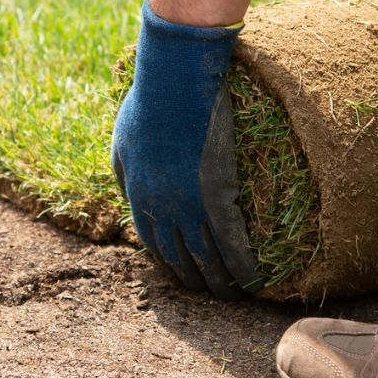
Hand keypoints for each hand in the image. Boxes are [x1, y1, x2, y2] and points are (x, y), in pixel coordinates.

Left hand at [111, 3, 261, 298]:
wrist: (175, 80)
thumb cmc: (150, 100)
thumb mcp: (124, 140)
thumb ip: (127, 172)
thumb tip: (131, 191)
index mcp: (138, 196)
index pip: (154, 245)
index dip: (170, 264)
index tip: (184, 275)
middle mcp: (161, 209)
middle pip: (179, 259)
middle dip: (195, 281)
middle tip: (213, 294)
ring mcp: (189, 205)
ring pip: (205, 258)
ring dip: (221, 283)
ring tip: (237, 297)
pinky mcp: (217, 194)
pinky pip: (231, 242)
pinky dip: (242, 265)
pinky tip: (253, 279)